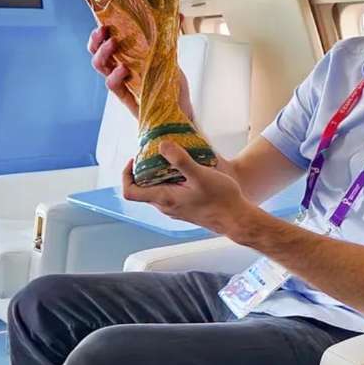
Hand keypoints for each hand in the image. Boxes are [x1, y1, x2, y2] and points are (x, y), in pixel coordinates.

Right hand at [87, 22, 194, 120]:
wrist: (180, 112)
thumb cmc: (172, 87)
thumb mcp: (171, 59)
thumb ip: (170, 39)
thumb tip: (177, 15)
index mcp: (127, 58)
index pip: (106, 42)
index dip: (100, 32)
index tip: (104, 21)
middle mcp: (120, 69)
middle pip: (96, 52)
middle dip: (96, 40)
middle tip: (104, 31)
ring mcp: (121, 83)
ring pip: (100, 66)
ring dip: (102, 53)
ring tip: (113, 44)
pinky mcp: (126, 97)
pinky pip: (113, 86)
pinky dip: (115, 75)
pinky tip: (123, 69)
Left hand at [122, 141, 251, 235]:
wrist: (237, 219)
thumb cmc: (221, 200)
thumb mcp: (200, 175)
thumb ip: (180, 160)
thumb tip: (162, 145)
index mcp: (164, 199)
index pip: (130, 192)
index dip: (126, 175)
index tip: (135, 159)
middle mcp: (165, 207)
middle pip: (142, 189)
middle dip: (143, 170)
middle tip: (155, 153)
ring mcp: (175, 209)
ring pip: (156, 190)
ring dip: (157, 175)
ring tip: (170, 158)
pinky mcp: (184, 208)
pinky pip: (169, 193)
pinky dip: (169, 180)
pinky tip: (184, 170)